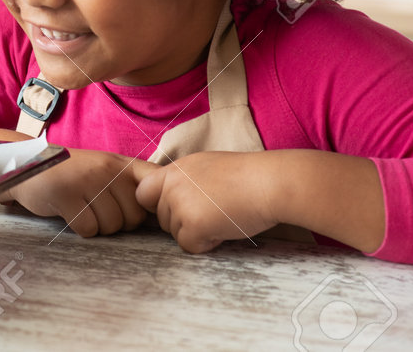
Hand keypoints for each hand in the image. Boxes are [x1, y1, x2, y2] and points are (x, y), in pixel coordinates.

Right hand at [7, 148, 155, 237]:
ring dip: (99, 227)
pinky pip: (88, 228)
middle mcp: (106, 168)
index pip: (156, 181)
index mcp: (120, 162)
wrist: (27, 165)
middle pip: (134, 217)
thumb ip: (131, 184)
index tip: (146, 212)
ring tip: (84, 209)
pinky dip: (81, 228)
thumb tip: (163, 215)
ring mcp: (86, 180)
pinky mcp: (66, 194)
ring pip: (112, 225)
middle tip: (99, 210)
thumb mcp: (104, 169)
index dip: (158, 203)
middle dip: (120, 223)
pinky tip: (70, 213)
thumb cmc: (73, 175)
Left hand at [135, 151, 276, 253]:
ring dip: (197, 232)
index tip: (181, 209)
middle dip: (184, 222)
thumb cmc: (246, 176)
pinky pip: (188, 246)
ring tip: (221, 217)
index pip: (143, 193)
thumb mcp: (205, 166)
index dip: (159, 206)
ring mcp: (179, 204)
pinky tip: (224, 228)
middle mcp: (170, 185)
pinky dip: (206, 244)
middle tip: (213, 212)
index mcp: (173, 170)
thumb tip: (171, 199)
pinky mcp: (192, 224)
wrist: (269, 182)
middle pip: (162, 218)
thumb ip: (184, 181)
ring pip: (175, 234)